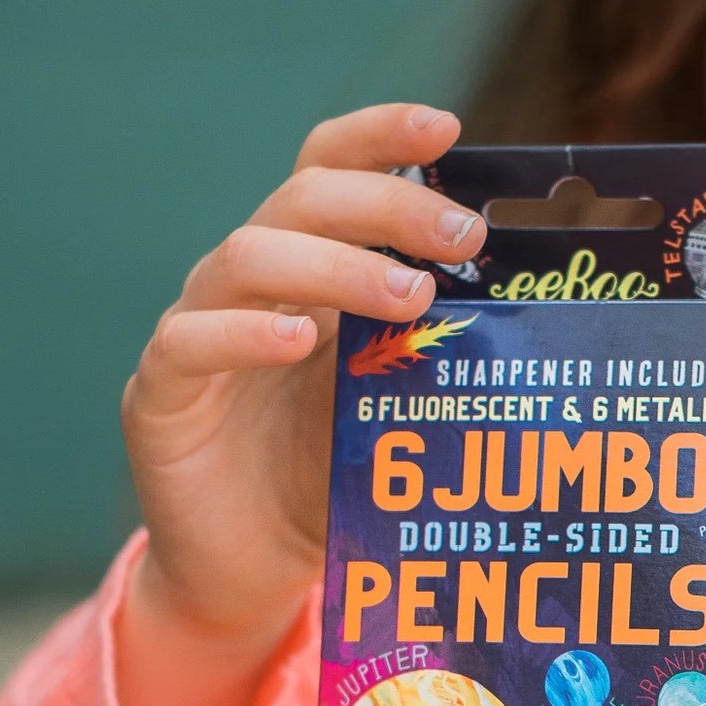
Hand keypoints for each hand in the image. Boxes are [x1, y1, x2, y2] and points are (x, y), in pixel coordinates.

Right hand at [115, 102, 484, 705]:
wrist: (251, 576)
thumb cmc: (331, 482)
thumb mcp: (397, 408)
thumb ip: (436, 354)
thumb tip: (545, 321)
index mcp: (304, 269)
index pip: (329, 169)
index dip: (379, 137)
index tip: (447, 129)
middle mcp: (245, 283)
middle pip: (301, 198)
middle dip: (388, 206)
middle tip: (465, 239)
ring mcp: (195, 330)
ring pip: (247, 256)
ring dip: (337, 265)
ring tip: (410, 298)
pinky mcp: (159, 395)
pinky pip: (192, 341)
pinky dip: (245, 332)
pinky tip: (299, 341)